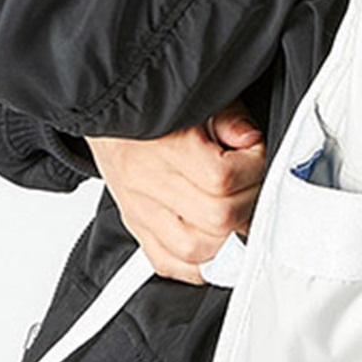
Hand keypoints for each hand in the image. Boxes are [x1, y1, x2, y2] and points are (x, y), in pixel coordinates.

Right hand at [87, 99, 267, 283]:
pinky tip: (215, 242)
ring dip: (228, 236)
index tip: (255, 153)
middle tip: (252, 183)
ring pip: (196, 251)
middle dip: (248, 202)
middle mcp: (146, 184)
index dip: (253, 167)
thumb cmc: (153, 107)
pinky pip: (170, 264)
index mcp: (162, 147)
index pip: (221, 178)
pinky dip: (199, 262)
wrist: (106, 109)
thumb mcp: (198, 97)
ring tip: (237, 211)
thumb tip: (249, 139)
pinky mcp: (137, 227)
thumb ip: (228, 117)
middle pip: (216, 219)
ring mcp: (140, 211)